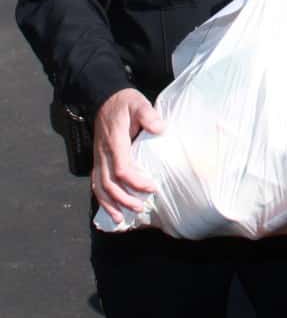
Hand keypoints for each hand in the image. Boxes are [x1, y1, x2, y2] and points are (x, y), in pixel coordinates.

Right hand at [91, 87, 164, 222]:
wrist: (105, 98)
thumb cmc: (125, 103)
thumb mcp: (138, 103)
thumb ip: (148, 115)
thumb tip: (160, 128)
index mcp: (115, 142)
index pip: (122, 169)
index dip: (136, 182)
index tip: (153, 187)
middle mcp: (103, 153)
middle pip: (109, 183)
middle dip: (125, 199)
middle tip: (142, 207)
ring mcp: (98, 158)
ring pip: (99, 187)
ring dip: (111, 204)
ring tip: (123, 219)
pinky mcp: (98, 161)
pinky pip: (96, 184)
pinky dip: (102, 200)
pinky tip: (111, 211)